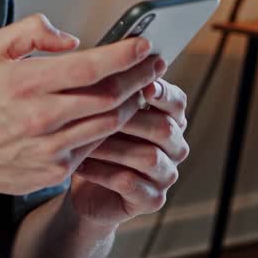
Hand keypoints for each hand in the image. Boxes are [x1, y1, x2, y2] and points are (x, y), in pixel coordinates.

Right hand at [0, 14, 163, 201]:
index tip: (143, 44)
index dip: (122, 55)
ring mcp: (50, 147)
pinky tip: (120, 111)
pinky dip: (113, 127)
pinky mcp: (56, 168)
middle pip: (108, 96)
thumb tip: (73, 40)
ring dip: (132, 102)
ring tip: (144, 84)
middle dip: (139, 77)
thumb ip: (31, 31)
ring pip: (109, 122)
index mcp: (24, 83)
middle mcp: (40, 117)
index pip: (88, 67)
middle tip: (155, 62)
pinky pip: (96, 144)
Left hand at [67, 78, 189, 226]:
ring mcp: (166, 174)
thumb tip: (108, 58)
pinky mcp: (152, 199)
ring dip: (113, 147)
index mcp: (170, 118)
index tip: (142, 85)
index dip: (161, 92)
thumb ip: (112, 89)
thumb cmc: (96, 138)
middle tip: (96, 113)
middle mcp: (175, 145)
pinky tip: (80, 164)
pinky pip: (131, 184)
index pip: (176, 101)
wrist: (86, 184)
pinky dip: (103, 173)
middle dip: (130, 119)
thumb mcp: (101, 110)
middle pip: (164, 128)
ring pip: (149, 157)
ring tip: (82, 140)